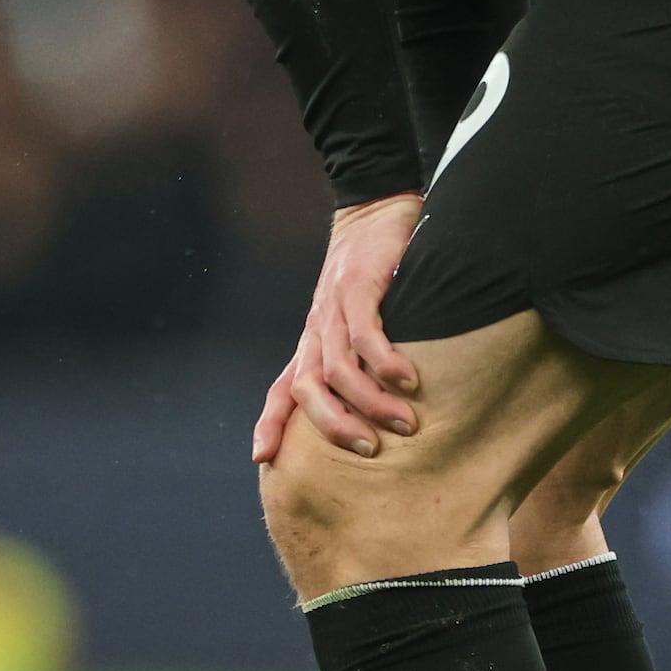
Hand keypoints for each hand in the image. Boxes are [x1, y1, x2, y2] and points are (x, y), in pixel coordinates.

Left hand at [253, 193, 425, 464]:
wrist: (373, 211)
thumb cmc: (372, 274)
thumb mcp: (357, 320)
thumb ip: (360, 358)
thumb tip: (378, 407)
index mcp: (312, 342)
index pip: (282, 389)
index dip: (270, 423)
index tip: (263, 458)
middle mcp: (318, 330)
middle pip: (307, 389)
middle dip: (333, 426)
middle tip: (368, 450)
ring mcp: (336, 309)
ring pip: (338, 368)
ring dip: (369, 402)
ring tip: (404, 424)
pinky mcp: (359, 287)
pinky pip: (365, 334)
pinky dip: (384, 362)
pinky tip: (407, 380)